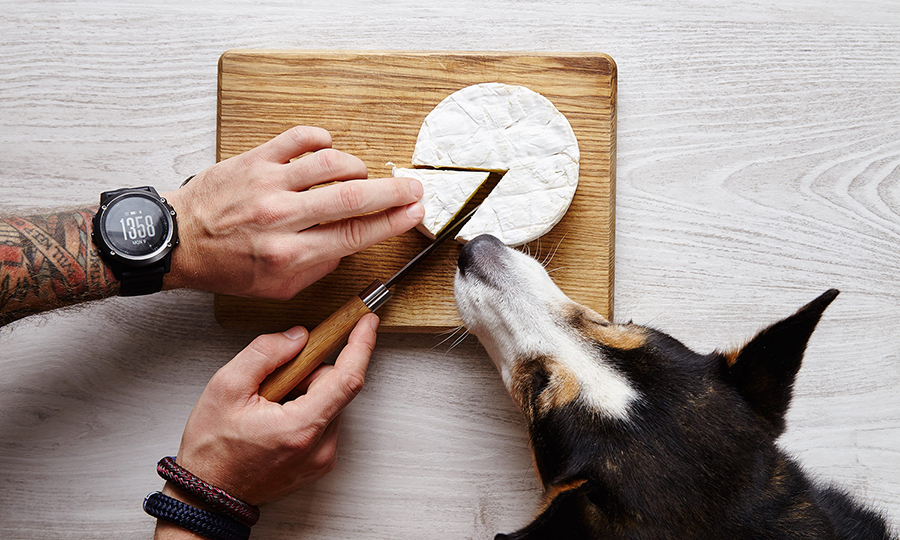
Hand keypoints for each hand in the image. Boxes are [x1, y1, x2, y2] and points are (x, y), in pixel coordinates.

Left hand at [162, 126, 423, 298]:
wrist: (178, 241)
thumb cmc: (226, 266)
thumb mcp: (276, 288)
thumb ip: (319, 268)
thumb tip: (349, 243)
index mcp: (289, 254)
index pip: (355, 234)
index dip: (392, 222)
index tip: (413, 213)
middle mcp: (281, 217)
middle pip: (353, 197)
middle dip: (392, 192)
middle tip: (412, 188)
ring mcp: (267, 183)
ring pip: (331, 163)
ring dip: (357, 168)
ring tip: (361, 176)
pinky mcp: (253, 159)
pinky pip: (299, 139)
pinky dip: (322, 140)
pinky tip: (327, 150)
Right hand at [168, 314, 379, 505]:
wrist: (208, 497)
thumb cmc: (211, 449)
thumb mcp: (226, 387)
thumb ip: (266, 353)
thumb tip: (299, 336)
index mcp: (301, 427)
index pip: (347, 379)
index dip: (361, 346)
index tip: (368, 322)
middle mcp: (320, 447)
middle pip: (336, 388)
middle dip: (310, 373)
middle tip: (274, 381)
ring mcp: (323, 459)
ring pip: (331, 404)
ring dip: (307, 393)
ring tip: (269, 407)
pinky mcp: (320, 464)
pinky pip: (325, 422)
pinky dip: (306, 411)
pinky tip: (276, 420)